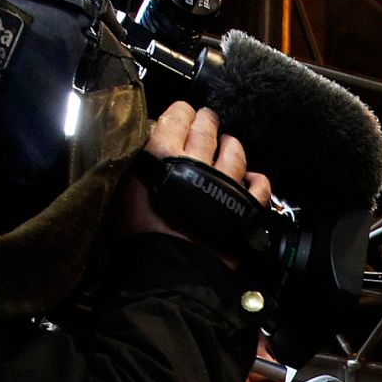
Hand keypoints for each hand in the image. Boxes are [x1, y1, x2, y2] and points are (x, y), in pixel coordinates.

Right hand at [119, 102, 271, 249]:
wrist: (170, 270)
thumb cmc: (139, 236)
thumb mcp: (122, 192)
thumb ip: (134, 166)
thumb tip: (145, 147)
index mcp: (164, 153)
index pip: (176, 118)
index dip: (181, 112)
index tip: (183, 111)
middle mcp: (198, 161)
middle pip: (207, 129)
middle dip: (206, 121)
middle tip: (206, 120)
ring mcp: (225, 183)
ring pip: (235, 152)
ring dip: (231, 144)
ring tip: (229, 144)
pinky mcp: (244, 207)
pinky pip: (258, 186)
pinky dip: (256, 179)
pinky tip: (253, 178)